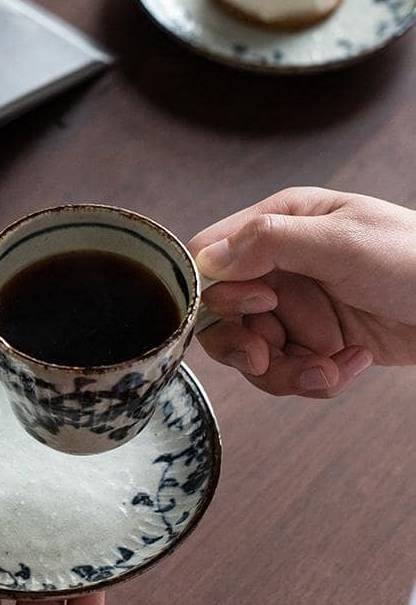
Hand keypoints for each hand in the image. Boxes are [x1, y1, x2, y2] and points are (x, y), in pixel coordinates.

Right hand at [188, 187, 415, 396]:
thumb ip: (270, 241)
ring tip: (328, 368)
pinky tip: (350, 362)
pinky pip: (285, 371)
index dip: (217, 291)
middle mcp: (276, 267)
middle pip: (221, 316)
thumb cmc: (414, 259)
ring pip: (251, 352)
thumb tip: (209, 258)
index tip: (256, 307)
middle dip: (243, 345)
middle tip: (265, 357)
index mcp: (276, 226)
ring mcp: (293, 307)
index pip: (210, 258)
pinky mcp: (310, 342)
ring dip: (284, 371)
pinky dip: (313, 378)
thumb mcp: (342, 242)